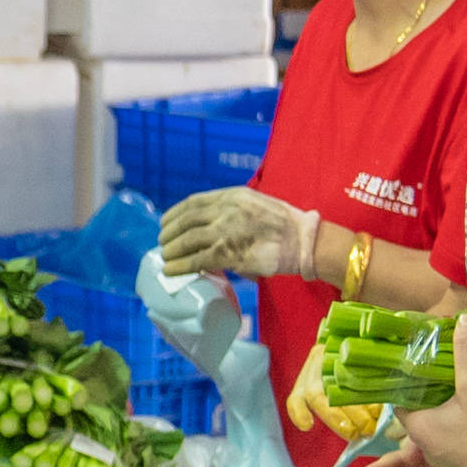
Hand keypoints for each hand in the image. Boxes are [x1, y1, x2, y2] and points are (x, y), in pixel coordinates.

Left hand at [155, 188, 318, 281]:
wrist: (303, 240)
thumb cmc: (284, 226)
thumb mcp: (256, 205)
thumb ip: (234, 212)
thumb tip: (213, 231)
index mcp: (232, 195)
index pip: (194, 202)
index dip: (174, 214)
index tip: (165, 222)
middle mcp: (226, 209)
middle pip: (186, 220)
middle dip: (169, 233)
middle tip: (163, 244)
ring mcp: (226, 230)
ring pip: (187, 240)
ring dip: (171, 251)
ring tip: (165, 258)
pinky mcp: (228, 252)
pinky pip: (196, 260)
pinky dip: (179, 266)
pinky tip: (171, 271)